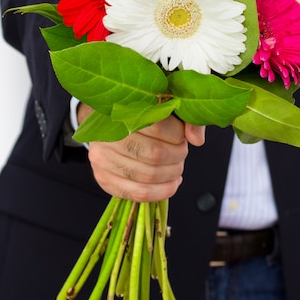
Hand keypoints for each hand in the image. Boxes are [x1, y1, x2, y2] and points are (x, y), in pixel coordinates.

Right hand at [85, 114, 204, 201]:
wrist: (103, 122)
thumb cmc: (135, 113)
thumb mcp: (159, 105)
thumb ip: (183, 117)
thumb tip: (197, 140)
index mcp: (121, 112)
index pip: (158, 127)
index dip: (178, 134)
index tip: (181, 134)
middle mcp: (108, 137)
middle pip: (155, 154)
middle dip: (177, 156)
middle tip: (181, 151)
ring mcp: (102, 161)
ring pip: (149, 176)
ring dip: (172, 174)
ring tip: (177, 167)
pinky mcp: (104, 179)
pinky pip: (139, 194)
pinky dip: (162, 192)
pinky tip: (171, 183)